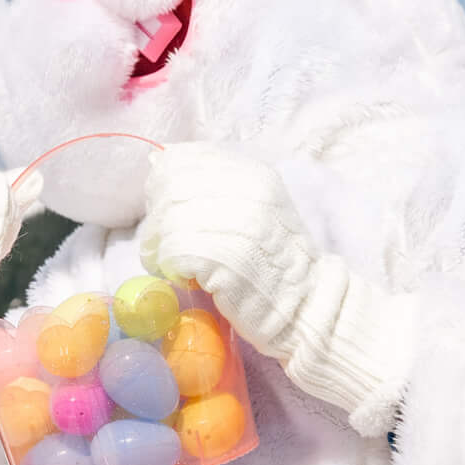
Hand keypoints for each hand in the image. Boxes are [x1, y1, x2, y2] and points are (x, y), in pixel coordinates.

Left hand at [138, 142, 413, 433]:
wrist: (308, 306)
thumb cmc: (276, 262)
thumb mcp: (256, 208)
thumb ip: (215, 186)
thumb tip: (158, 163)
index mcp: (254, 173)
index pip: (182, 158)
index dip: (163, 183)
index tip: (165, 207)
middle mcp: (247, 191)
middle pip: (170, 188)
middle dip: (156, 216)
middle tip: (160, 243)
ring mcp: (238, 223)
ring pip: (168, 221)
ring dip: (158, 246)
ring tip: (170, 264)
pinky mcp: (225, 258)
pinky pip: (174, 251)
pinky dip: (169, 265)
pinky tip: (184, 277)